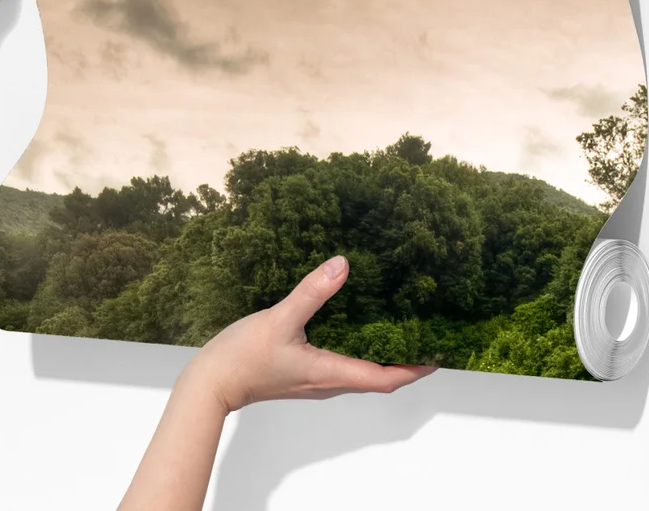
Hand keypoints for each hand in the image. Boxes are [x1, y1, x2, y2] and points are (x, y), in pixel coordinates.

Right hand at [182, 255, 435, 413]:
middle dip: (404, 362)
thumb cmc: (244, 357)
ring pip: (359, 371)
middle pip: (377, 377)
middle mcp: (327, 382)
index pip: (384, 378)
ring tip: (397, 329)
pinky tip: (353, 326)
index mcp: (330, 374)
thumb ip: (312, 292)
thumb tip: (343, 265)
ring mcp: (314, 380)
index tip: (437, 354)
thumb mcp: (280, 319)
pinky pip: (340, 364)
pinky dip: (357, 351)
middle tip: (424, 336)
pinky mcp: (301, 373)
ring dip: (381, 356)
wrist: (211, 384)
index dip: (413, 369)